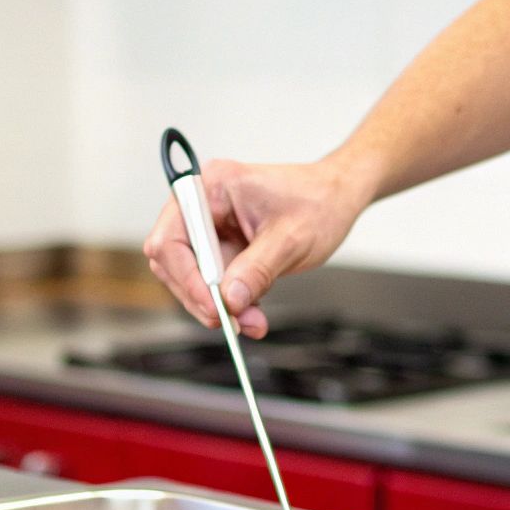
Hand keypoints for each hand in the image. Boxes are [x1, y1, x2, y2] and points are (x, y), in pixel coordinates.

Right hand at [144, 157, 372, 338]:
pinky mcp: (222, 246)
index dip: (187, 277)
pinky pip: (213, 281)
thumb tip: (229, 299)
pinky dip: (230, 302)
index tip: (215, 307)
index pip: (172, 237)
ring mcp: (211, 227)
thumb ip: (257, 269)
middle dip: (201, 296)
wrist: (337, 198)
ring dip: (217, 304)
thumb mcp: (291, 239)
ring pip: (190, 276)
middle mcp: (202, 204)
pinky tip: (253, 314)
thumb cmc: (318, 202)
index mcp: (211, 186)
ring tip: (252, 322)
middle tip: (231, 322)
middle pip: (173, 260)